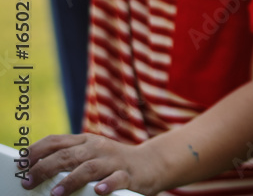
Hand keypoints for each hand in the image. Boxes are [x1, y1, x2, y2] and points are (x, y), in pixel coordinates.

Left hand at [20, 134, 162, 195]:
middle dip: (45, 168)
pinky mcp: (129, 175)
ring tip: (55, 193)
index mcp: (86, 141)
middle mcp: (98, 148)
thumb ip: (70, 160)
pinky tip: (98, 191)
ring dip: (70, 180)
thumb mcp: (91, 155)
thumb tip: (37, 173)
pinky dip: (107, 184)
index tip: (20, 164)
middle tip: (29, 182)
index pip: (56, 141)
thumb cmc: (114, 163)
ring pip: (89, 167)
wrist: (152, 164)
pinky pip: (117, 178)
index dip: (36, 151)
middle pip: (67, 154)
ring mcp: (114, 160)